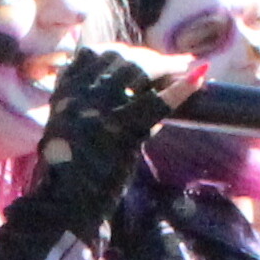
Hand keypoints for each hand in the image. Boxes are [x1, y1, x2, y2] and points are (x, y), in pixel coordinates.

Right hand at [24, 40, 198, 222]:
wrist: (63, 207)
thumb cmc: (69, 175)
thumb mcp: (66, 130)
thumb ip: (84, 106)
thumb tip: (126, 90)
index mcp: (62, 94)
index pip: (91, 55)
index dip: (120, 52)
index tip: (140, 56)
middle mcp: (77, 95)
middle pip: (118, 59)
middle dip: (148, 58)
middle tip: (173, 63)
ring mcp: (98, 111)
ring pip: (137, 72)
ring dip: (165, 67)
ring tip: (185, 68)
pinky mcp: (120, 131)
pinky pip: (156, 104)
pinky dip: (180, 90)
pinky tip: (198, 79)